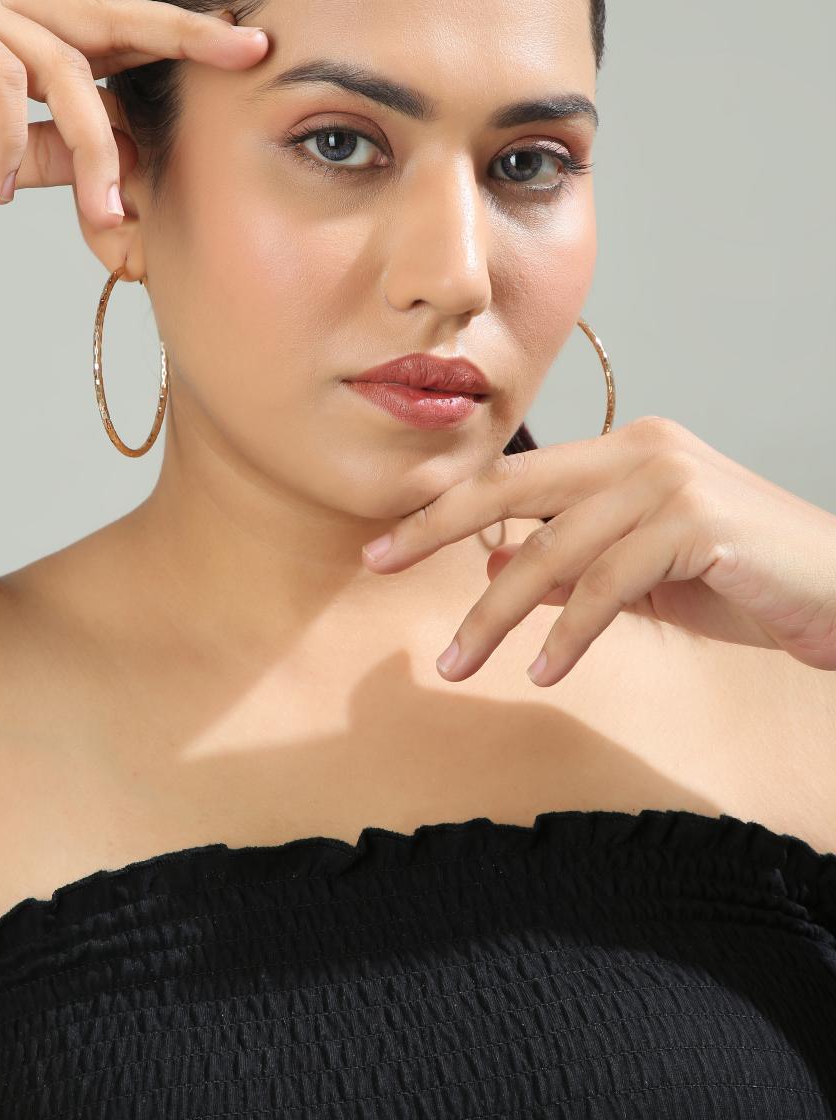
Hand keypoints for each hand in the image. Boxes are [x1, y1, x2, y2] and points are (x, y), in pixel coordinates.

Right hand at [0, 0, 267, 222]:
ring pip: (59, 64)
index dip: (179, 34)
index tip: (249, 47)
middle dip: (180, 32)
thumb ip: (60, 151)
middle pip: (104, 13)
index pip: (112, 25)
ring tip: (100, 215)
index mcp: (16, 28)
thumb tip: (130, 162)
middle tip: (242, 50)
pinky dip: (8, 144)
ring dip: (93, 149)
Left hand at [360, 415, 835, 686]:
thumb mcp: (643, 574)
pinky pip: (609, 583)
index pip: (513, 476)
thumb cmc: (744, 579)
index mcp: (622, 451)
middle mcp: (640, 449)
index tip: (385, 545)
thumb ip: (574, 567)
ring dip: (496, 613)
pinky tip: (544, 672)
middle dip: (437, 531)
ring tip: (458, 663)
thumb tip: (497, 570)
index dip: (444, 509)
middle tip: (376, 565)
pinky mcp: (696, 521)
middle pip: (514, 491)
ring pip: (554, 549)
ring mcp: (669, 479)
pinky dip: (570, 632)